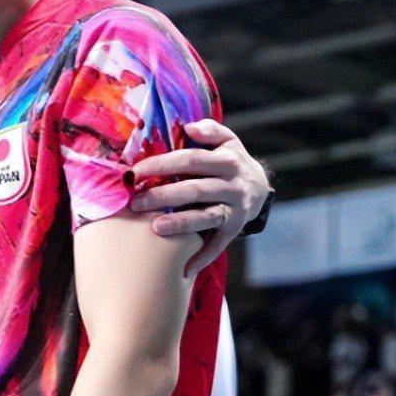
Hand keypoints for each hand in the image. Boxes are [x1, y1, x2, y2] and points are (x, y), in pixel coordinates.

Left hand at [128, 118, 272, 277]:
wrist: (260, 186)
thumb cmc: (229, 161)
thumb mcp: (227, 140)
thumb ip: (211, 130)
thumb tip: (191, 126)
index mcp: (226, 161)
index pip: (190, 160)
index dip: (163, 165)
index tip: (137, 171)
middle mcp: (233, 185)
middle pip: (194, 190)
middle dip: (163, 196)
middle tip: (136, 202)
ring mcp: (235, 209)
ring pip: (206, 217)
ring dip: (180, 224)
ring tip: (155, 228)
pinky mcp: (236, 228)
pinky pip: (219, 245)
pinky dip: (203, 257)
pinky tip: (184, 269)